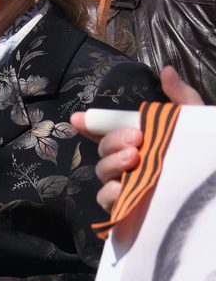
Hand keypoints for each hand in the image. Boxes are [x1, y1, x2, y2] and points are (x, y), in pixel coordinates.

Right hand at [72, 66, 203, 212]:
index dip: (90, 124)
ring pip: (103, 172)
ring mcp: (127, 186)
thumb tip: (166, 70)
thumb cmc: (203, 154)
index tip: (79, 118)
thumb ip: (180, 96)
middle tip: (136, 139)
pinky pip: (107, 200)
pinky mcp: (128, 209)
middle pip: (104, 149)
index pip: (107, 131)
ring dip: (112, 163)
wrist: (212, 191)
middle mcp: (129, 163)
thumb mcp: (194, 122)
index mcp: (140, 142)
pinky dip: (110, 194)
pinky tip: (123, 188)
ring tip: (134, 159)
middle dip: (113, 141)